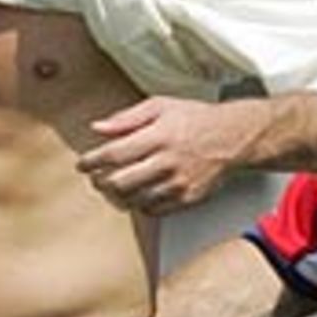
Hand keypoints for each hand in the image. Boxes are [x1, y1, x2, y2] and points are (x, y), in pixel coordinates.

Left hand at [78, 96, 246, 214]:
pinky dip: (139, 204)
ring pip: (134, 199)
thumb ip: (127, 118)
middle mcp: (168, 161)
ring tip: (114, 186)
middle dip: (101, 182)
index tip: (83, 164)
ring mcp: (179, 183)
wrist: (233, 137)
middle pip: (120, 182)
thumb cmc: (196, 119)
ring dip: (118, 195)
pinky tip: (137, 193)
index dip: (92, 161)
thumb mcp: (161, 106)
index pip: (114, 154)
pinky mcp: (187, 199)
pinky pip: (153, 210)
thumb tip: (98, 128)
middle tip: (96, 178)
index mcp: (159, 136)